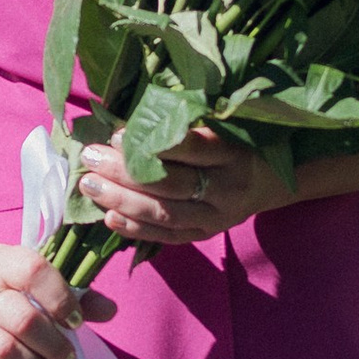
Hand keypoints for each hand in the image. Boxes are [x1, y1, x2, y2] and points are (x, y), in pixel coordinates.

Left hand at [78, 127, 284, 248]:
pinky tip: (108, 217)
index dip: (153, 144)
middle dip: (125, 172)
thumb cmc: (239, 144)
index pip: (192, 149)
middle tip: (91, 158)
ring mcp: (216, 218)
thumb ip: (187, 125)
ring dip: (122, 201)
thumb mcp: (224, 128)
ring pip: (164, 213)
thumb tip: (131, 122)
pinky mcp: (204, 236)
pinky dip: (135, 228)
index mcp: (232, 155)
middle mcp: (226, 190)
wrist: (269, 183)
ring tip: (89, 185)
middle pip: (171, 184)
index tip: (116, 134)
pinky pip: (166, 236)